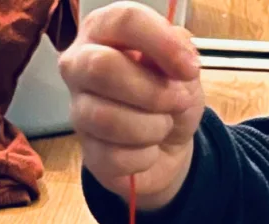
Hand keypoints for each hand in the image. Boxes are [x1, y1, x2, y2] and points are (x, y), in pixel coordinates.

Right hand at [61, 3, 204, 209]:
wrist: (168, 147)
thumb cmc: (169, 98)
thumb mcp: (183, 69)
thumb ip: (180, 51)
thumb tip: (179, 51)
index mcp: (103, 31)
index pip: (124, 20)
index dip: (161, 43)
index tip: (189, 68)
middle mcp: (81, 66)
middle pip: (102, 68)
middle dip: (152, 91)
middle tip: (177, 101)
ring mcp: (79, 110)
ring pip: (107, 119)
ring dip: (151, 127)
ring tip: (163, 126)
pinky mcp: (88, 151)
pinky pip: (117, 157)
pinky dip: (146, 157)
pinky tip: (148, 149)